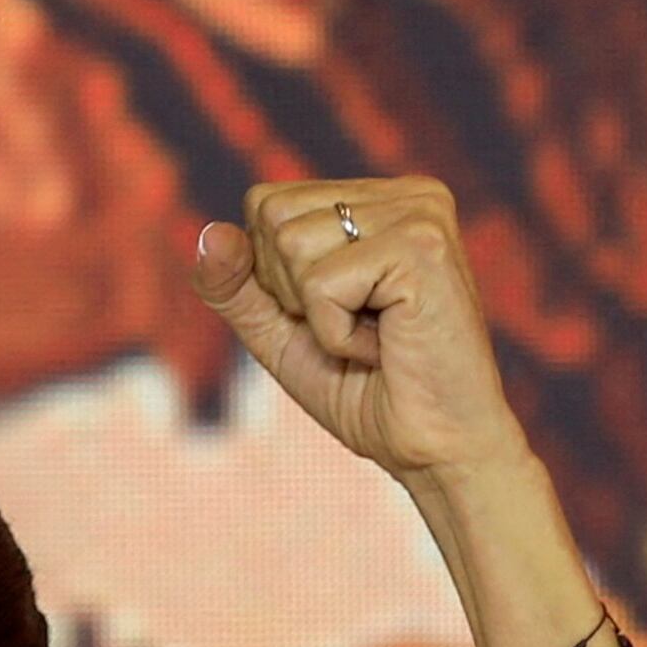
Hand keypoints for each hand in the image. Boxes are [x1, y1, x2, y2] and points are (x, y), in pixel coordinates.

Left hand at [187, 179, 622, 646]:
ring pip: (289, 242)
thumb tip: (208, 232)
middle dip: (292, 292)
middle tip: (360, 332)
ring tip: (378, 338)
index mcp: (381, 200)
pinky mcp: (421, 246)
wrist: (439, 453)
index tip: (340, 316)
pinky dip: (337, 333)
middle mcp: (408, 193)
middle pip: (271, 212)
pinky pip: (320, 283)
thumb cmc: (371, 395)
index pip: (266, 202)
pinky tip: (389, 346)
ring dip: (317, 314)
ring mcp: (420, 212)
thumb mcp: (283, 332)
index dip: (275, 278)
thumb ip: (237, 283)